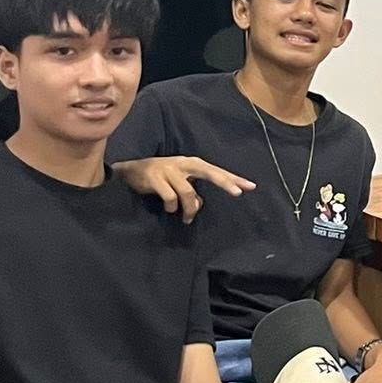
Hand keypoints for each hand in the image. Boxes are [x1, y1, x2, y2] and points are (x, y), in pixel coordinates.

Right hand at [115, 156, 255, 220]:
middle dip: (224, 182)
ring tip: (187, 218)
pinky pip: (170, 197)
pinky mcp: (155, 178)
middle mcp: (183, 163)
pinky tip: (169, 210)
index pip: (217, 171)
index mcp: (192, 164)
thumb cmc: (161, 177)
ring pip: (188, 192)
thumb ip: (193, 192)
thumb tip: (199, 205)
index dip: (233, 179)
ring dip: (189, 208)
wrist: (130, 172)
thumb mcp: (180, 182)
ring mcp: (169, 169)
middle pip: (209, 172)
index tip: (251, 187)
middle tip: (237, 193)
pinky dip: (171, 207)